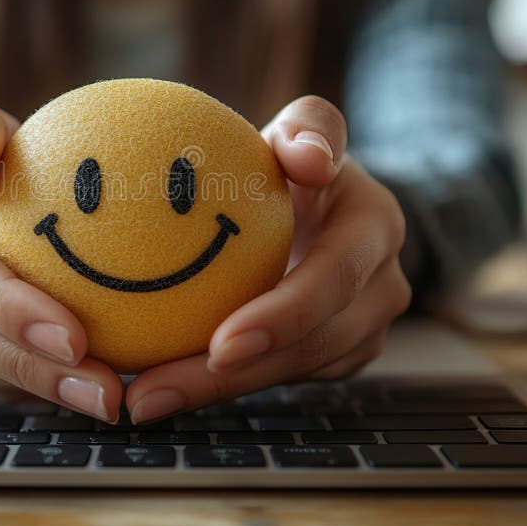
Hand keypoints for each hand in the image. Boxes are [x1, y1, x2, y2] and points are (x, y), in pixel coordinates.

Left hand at [125, 95, 409, 423]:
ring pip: (290, 371)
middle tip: (155, 391)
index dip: (285, 314)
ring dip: (217, 390)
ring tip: (145, 398)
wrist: (324, 202)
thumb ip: (311, 127)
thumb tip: (310, 155)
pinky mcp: (336, 351)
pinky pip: (280, 376)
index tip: (223, 343)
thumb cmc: (299, 161)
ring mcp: (362, 326)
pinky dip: (225, 384)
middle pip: (309, 344)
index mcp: (374, 227)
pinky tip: (167, 386)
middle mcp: (381, 285)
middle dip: (234, 375)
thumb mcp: (305, 130)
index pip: (334, 276)